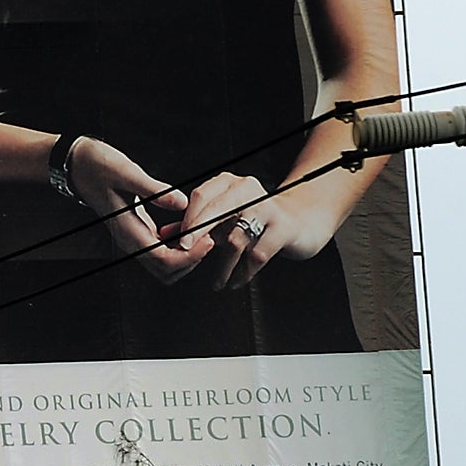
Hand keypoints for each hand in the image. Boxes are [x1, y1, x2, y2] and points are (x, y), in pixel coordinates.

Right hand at [65, 137, 211, 284]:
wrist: (77, 164)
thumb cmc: (98, 166)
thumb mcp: (126, 171)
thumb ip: (154, 189)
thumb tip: (182, 202)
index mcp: (128, 232)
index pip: (164, 262)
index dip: (189, 257)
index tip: (206, 239)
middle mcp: (130, 241)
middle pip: (166, 272)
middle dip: (191, 261)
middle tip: (208, 238)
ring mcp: (133, 238)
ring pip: (164, 265)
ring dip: (185, 257)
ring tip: (200, 233)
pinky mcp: (137, 231)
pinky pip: (160, 251)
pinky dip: (177, 246)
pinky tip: (184, 226)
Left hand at [179, 172, 335, 290]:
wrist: (301, 222)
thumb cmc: (255, 220)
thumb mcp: (226, 218)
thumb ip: (197, 225)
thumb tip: (164, 236)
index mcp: (230, 183)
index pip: (202, 196)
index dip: (188, 218)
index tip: (179, 240)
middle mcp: (248, 190)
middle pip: (216, 210)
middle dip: (198, 233)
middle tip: (186, 253)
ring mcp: (267, 208)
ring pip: (235, 237)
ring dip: (222, 265)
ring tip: (216, 282)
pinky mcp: (283, 228)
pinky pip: (257, 254)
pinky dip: (243, 272)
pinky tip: (236, 282)